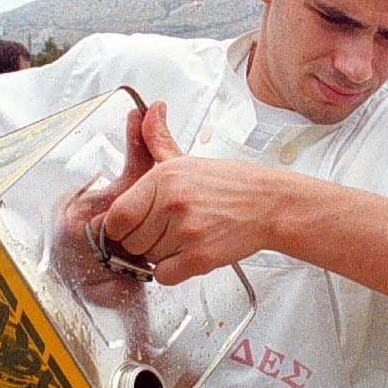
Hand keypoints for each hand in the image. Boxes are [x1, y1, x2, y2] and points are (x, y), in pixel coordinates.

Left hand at [103, 102, 280, 282]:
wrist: (270, 204)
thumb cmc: (231, 184)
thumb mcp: (187, 159)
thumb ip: (157, 140)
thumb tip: (146, 112)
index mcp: (163, 178)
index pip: (118, 215)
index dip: (120, 227)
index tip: (130, 227)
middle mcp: (172, 203)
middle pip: (131, 242)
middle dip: (144, 241)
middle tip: (167, 231)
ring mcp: (187, 231)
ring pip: (149, 259)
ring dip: (162, 255)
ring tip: (185, 238)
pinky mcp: (200, 257)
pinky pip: (165, 276)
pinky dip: (173, 271)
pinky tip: (189, 254)